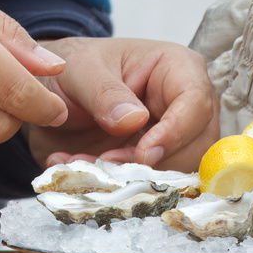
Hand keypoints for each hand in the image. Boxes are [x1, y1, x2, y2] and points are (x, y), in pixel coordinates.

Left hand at [27, 38, 218, 172]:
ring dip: (137, 177)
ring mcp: (175, 136)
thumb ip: (105, 92)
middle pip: (198, 143)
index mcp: (178, 68)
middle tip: (110, 164)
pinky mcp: (157, 162)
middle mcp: (185, 104)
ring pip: (180, 169)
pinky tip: (91, 170)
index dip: (176, 132)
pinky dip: (122, 184)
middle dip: (157, 163)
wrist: (54, 94)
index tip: (144, 153)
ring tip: (93, 164)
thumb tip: (135, 120)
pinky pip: (154, 182)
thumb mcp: (82, 70)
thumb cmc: (75, 68)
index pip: (196, 102)